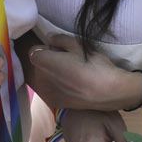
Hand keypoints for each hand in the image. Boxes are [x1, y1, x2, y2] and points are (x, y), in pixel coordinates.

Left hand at [27, 31, 141, 110]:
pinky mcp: (53, 103)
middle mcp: (39, 78)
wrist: (106, 91)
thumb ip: (59, 39)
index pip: (34, 50)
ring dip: (51, 75)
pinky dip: (56, 87)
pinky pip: (49, 91)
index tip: (59, 50)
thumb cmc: (92, 65)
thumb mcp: (78, 45)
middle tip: (68, 61)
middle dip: (48, 61)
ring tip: (70, 75)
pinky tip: (71, 87)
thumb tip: (49, 38)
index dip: (46, 48)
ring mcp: (45, 93)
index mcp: (42, 61)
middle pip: (38, 65)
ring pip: (43, 79)